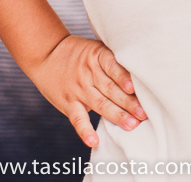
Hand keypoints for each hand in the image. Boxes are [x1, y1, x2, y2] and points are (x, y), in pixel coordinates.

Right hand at [27, 35, 147, 147]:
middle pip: (110, 88)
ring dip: (117, 115)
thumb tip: (144, 76)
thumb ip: (114, 60)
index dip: (123, 77)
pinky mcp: (68, 103)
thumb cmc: (79, 53)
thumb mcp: (96, 49)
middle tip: (144, 114)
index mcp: (97, 56)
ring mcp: (78, 89)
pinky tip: (93, 140)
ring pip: (99, 104)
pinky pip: (77, 118)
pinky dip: (85, 130)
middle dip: (129, 102)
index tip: (136, 88)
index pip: (112, 67)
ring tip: (132, 125)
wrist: (46, 54)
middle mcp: (87, 73)